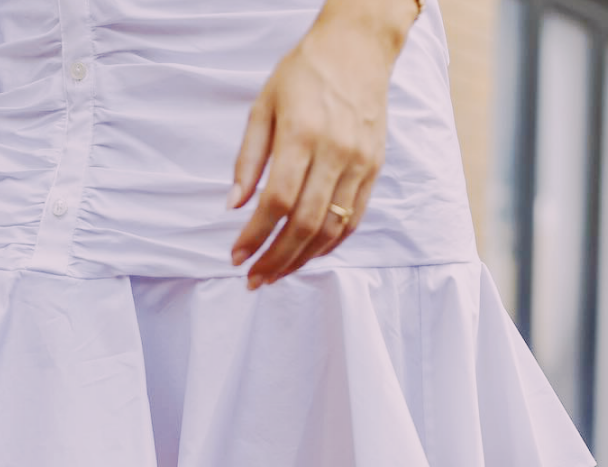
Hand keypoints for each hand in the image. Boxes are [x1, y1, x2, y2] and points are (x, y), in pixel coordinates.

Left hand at [228, 12, 401, 288]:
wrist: (358, 47)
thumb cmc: (304, 73)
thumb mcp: (263, 106)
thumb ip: (248, 158)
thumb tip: (234, 206)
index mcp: (302, 134)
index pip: (277, 200)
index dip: (255, 235)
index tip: (236, 256)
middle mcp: (335, 151)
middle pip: (304, 223)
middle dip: (275, 259)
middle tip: (253, 279)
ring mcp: (358, 162)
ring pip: (330, 229)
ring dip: (300, 259)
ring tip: (275, 274)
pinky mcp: (373, 169)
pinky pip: (352, 220)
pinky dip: (328, 245)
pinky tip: (305, 256)